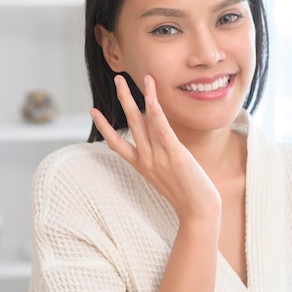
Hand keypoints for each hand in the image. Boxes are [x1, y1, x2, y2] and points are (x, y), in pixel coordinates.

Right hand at [90, 74, 220, 220]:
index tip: (92, 111)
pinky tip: (149, 97)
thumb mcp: (166, 174)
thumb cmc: (187, 195)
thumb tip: (159, 142)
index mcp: (141, 165)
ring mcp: (158, 157)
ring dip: (135, 97)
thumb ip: (159, 157)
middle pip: (130, 123)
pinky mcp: (174, 155)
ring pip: (142, 121)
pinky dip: (154, 112)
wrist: (199, 213)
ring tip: (130, 79)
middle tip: (117, 78)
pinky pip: (161, 129)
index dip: (103, 126)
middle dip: (123, 98)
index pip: (116, 143)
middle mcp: (146, 159)